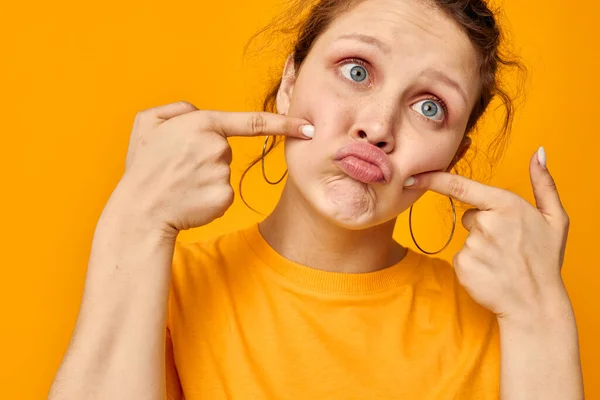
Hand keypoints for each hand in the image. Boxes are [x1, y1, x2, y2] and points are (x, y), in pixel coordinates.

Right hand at [116, 101, 312, 233]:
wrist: (140, 210)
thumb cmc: (143, 167)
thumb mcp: (147, 123)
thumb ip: (177, 109)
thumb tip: (198, 112)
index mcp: (201, 124)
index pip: (252, 121)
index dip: (284, 123)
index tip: (308, 127)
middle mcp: (216, 146)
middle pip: (225, 148)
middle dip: (206, 155)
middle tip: (177, 167)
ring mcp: (221, 174)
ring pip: (222, 171)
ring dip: (205, 177)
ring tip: (179, 183)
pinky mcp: (224, 198)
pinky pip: (223, 192)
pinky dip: (209, 196)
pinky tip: (189, 198)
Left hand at [404, 148, 570, 323]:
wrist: (536, 304)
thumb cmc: (545, 260)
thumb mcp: (555, 219)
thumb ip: (544, 183)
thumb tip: (539, 153)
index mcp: (505, 205)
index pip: (459, 186)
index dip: (432, 179)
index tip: (411, 177)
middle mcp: (486, 223)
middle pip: (470, 217)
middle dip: (485, 227)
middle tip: (508, 246)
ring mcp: (473, 245)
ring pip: (467, 239)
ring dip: (481, 248)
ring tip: (503, 262)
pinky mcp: (462, 265)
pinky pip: (462, 258)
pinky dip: (474, 265)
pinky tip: (492, 273)